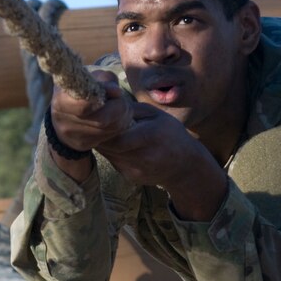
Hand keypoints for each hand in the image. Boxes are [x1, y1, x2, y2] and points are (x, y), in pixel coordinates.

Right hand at [50, 71, 133, 152]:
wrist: (64, 114)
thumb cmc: (79, 91)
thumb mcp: (88, 79)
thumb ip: (103, 81)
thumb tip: (116, 92)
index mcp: (61, 101)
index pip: (84, 107)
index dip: (103, 100)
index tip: (113, 91)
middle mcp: (63, 121)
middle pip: (101, 119)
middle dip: (118, 108)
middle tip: (122, 99)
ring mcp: (72, 136)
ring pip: (108, 129)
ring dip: (121, 117)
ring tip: (121, 106)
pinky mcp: (82, 145)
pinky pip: (108, 137)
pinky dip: (117, 126)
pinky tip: (115, 117)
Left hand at [98, 103, 229, 220]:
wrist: (185, 166)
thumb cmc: (170, 134)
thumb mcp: (156, 114)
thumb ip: (131, 109)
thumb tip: (106, 102)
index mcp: (152, 136)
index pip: (118, 137)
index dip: (105, 128)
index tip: (99, 118)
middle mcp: (145, 156)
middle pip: (111, 147)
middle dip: (100, 136)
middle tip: (95, 124)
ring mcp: (137, 170)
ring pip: (110, 155)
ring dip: (104, 144)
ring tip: (103, 133)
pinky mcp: (132, 178)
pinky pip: (115, 162)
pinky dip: (112, 153)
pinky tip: (117, 145)